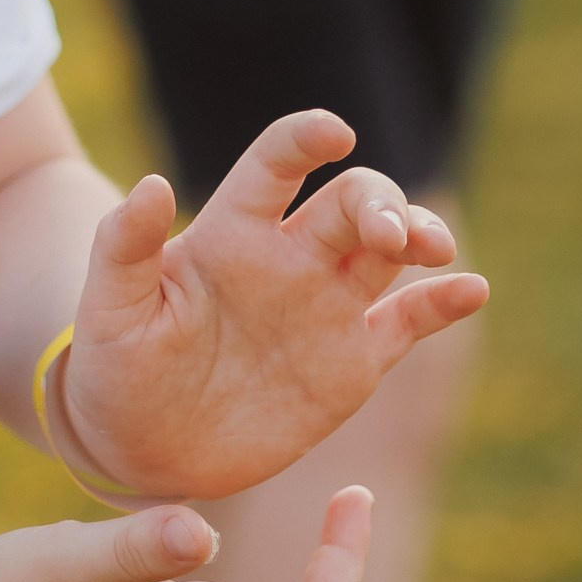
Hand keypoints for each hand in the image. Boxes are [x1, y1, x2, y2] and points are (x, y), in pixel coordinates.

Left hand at [49, 111, 488, 505]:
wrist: (141, 449)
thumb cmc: (116, 368)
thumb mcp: (109, 309)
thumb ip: (125, 246)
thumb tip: (152, 182)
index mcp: (233, 232)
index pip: (277, 164)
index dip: (306, 138)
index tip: (334, 132)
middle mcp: (289, 257)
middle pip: (353, 201)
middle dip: (380, 204)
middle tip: (391, 234)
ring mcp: (325, 307)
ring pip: (390, 250)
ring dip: (420, 236)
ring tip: (435, 249)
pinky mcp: (350, 364)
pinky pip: (407, 322)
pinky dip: (443, 303)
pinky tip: (472, 291)